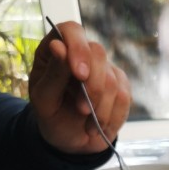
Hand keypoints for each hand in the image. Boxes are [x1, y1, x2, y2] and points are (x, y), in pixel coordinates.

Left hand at [28, 20, 131, 154]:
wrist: (70, 139)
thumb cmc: (52, 115)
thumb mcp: (44, 99)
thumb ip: (53, 74)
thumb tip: (58, 46)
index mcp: (56, 50)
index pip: (71, 30)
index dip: (78, 48)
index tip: (79, 74)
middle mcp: (82, 54)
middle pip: (98, 53)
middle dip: (92, 87)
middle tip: (82, 110)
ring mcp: (104, 69)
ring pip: (112, 79)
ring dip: (100, 108)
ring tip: (88, 124)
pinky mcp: (120, 85)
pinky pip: (124, 97)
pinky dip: (112, 116)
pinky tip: (100, 126)